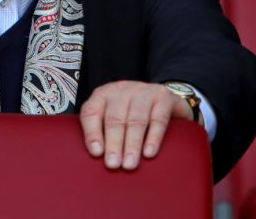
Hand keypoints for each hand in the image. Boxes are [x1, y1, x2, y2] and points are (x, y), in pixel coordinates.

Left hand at [79, 80, 193, 169]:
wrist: (165, 99)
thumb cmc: (133, 112)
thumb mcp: (115, 117)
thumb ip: (104, 133)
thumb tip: (99, 157)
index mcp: (102, 95)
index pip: (91, 112)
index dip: (92, 133)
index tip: (96, 153)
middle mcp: (121, 90)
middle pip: (114, 118)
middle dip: (113, 144)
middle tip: (113, 164)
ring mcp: (142, 91)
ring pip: (136, 119)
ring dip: (132, 144)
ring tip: (130, 163)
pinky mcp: (163, 96)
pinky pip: (158, 119)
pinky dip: (153, 138)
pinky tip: (149, 153)